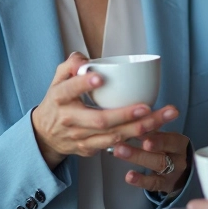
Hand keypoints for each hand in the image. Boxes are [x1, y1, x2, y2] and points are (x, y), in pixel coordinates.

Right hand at [31, 52, 178, 168]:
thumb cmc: (58, 102)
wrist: (46, 135)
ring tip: (162, 116)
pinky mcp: (90, 149)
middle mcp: (70, 120)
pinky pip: (116, 145)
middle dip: (125, 115)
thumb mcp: (58, 80)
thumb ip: (70, 65)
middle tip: (147, 107)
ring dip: (139, 129)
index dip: (83, 84)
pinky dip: (135, 139)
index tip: (99, 78)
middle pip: (100, 120)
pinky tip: (154, 130)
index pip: (69, 90)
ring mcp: (81, 138)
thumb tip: (84, 59)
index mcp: (60, 99)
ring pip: (113, 136)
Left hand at [113, 131, 190, 192]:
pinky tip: (129, 176)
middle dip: (141, 151)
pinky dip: (140, 180)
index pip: (171, 140)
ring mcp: (172, 174)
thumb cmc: (168, 148)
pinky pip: (153, 184)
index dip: (158, 138)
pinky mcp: (164, 185)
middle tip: (121, 145)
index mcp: (179, 143)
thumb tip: (133, 113)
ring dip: (137, 159)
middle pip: (161, 156)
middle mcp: (178, 159)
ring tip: (119, 152)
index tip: (142, 133)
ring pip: (157, 167)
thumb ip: (153, 127)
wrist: (181, 171)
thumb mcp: (165, 137)